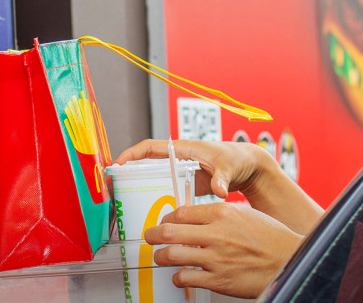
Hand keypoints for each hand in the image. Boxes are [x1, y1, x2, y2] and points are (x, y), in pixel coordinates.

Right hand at [116, 139, 322, 233]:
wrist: (248, 167)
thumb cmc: (237, 159)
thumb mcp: (229, 167)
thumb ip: (222, 179)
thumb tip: (219, 192)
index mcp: (184, 150)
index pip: (150, 148)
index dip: (132, 155)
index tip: (117, 165)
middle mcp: (179, 160)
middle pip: (146, 164)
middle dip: (128, 173)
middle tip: (114, 189)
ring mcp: (182, 173)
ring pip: (154, 178)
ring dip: (141, 188)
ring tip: (126, 204)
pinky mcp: (187, 185)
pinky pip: (166, 190)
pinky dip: (157, 199)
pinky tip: (151, 215)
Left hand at [145, 202, 303, 298]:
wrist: (290, 260)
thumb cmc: (271, 238)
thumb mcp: (244, 214)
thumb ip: (218, 214)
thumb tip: (193, 217)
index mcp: (222, 213)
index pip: (181, 212)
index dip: (166, 218)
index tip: (164, 222)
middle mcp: (217, 234)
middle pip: (169, 231)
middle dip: (153, 235)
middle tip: (150, 237)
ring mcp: (216, 258)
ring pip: (172, 255)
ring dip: (161, 257)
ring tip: (160, 257)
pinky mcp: (219, 280)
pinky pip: (186, 277)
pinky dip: (178, 276)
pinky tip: (180, 275)